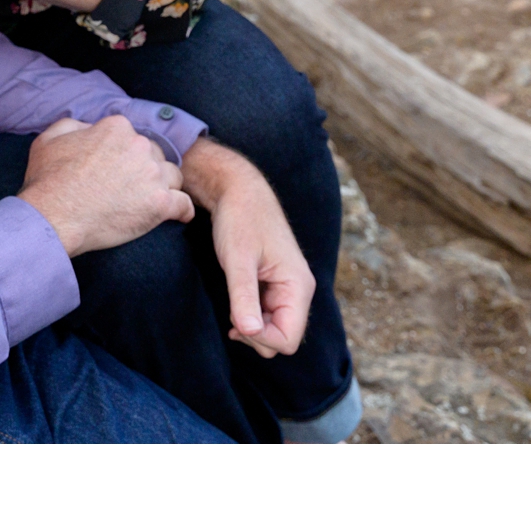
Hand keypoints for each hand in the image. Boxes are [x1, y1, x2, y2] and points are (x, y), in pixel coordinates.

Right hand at [18, 116, 194, 256]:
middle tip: (128, 189)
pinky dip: (182, 210)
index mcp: (117, 128)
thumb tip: (89, 127)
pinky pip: (184, 204)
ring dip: (163, 186)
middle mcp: (139, 145)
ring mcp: (152, 174)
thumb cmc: (48, 181)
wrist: (53, 218)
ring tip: (148, 201)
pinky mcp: (160, 203)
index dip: (124, 155)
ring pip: (172, 177)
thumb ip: (74, 124)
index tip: (116, 170)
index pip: (132, 137)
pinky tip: (177, 214)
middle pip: (155, 155)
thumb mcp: (49, 139)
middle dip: (145, 169)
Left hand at [180, 138, 314, 358]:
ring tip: (233, 304)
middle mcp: (299, 289)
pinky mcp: (277, 284)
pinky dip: (252, 315)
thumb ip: (244, 297)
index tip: (234, 321)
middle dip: (256, 335)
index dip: (260, 339)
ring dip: (253, 326)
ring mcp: (289, 287)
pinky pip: (269, 315)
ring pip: (275, 328)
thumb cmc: (239, 220)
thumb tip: (251, 334)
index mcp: (298, 285)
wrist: (239, 190)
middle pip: (283, 338)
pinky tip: (237, 303)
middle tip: (231, 313)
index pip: (288, 339)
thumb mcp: (237, 260)